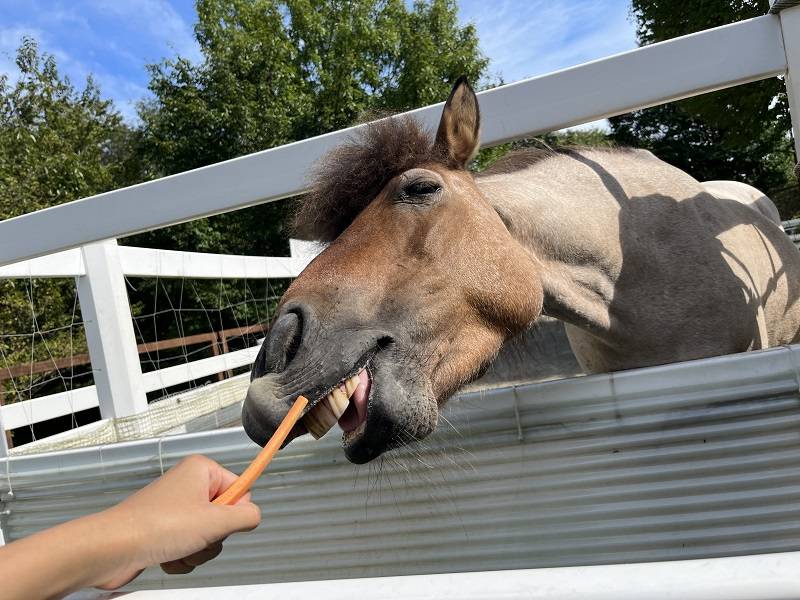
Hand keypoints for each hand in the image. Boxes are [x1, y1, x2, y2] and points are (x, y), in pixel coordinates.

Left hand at [95, 454, 260, 588]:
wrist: (113, 549)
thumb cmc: (156, 527)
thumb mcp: (214, 522)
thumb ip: (245, 517)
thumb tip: (255, 516)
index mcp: (202, 470)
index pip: (240, 488)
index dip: (234, 511)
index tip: (220, 522)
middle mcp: (189, 485)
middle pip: (224, 516)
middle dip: (214, 536)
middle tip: (197, 537)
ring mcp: (176, 509)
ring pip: (208, 535)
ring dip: (199, 550)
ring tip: (180, 549)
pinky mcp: (165, 530)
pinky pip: (189, 546)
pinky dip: (183, 557)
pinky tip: (169, 558)